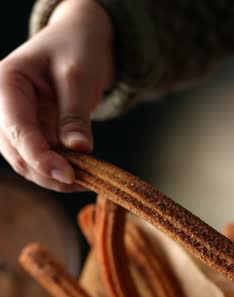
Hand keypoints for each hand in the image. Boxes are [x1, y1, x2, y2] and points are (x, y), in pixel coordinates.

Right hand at [0, 0, 113, 190]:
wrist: (81, 42)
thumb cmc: (77, 48)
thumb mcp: (79, 75)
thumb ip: (75, 114)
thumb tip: (78, 150)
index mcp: (6, 83)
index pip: (17, 130)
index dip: (40, 157)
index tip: (69, 175)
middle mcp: (3, 106)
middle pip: (18, 154)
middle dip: (49, 173)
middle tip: (86, 182)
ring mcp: (16, 124)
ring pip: (28, 165)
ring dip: (56, 178)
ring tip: (89, 179)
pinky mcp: (32, 136)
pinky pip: (42, 162)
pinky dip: (61, 172)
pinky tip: (84, 174)